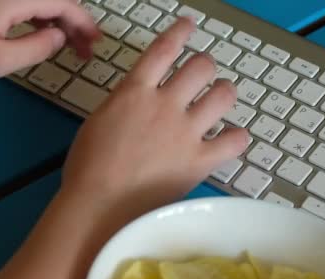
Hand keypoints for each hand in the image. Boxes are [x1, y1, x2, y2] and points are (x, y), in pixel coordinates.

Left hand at [0, 0, 99, 84]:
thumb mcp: (0, 60)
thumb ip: (37, 47)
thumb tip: (59, 36)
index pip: (61, 2)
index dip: (82, 23)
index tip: (94, 43)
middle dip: (72, 22)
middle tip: (84, 50)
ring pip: (35, 1)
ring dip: (55, 21)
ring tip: (68, 47)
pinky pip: (19, 4)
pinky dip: (35, 19)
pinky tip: (41, 36)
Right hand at [61, 17, 248, 221]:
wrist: (99, 205)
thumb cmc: (88, 168)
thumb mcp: (98, 123)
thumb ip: (123, 104)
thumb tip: (138, 101)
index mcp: (134, 93)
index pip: (163, 50)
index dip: (180, 32)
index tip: (188, 26)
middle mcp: (164, 105)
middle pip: (201, 67)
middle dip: (204, 67)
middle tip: (201, 76)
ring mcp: (185, 132)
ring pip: (224, 94)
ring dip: (223, 93)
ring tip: (217, 101)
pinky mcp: (199, 161)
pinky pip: (235, 141)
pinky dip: (236, 137)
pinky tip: (230, 138)